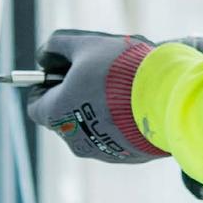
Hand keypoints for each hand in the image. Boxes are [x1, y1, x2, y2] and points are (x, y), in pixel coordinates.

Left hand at [27, 28, 168, 163]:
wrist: (166, 97)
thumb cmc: (120, 70)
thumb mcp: (87, 45)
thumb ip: (59, 46)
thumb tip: (45, 54)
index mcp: (58, 113)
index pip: (36, 104)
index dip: (46, 84)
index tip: (61, 70)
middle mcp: (74, 139)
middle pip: (65, 115)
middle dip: (76, 94)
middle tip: (98, 74)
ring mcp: (101, 151)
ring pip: (91, 127)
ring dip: (99, 109)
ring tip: (123, 88)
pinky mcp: (125, 156)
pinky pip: (115, 137)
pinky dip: (120, 122)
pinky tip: (136, 104)